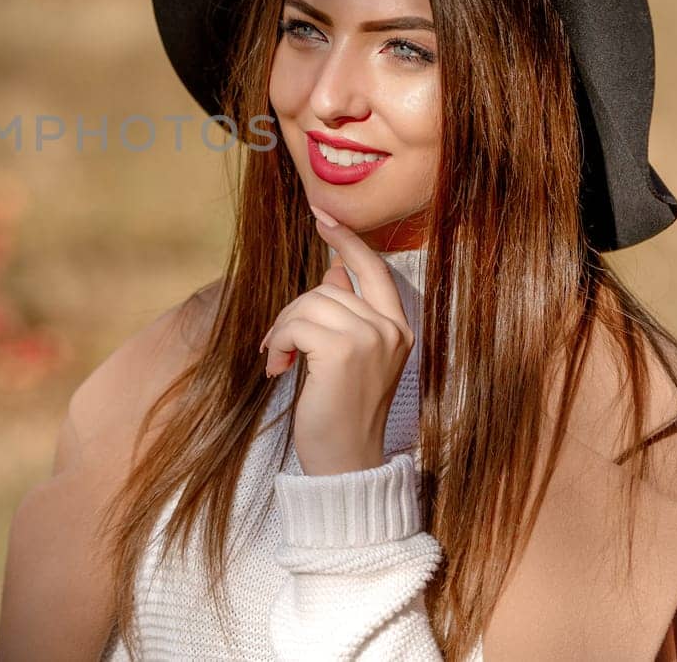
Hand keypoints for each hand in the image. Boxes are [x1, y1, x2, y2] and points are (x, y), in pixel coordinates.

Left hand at [259, 204, 413, 475]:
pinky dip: (277, 341)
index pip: (373, 269)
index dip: (347, 240)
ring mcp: (371, 338)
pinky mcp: (344, 350)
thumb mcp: (348, 357)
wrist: (345, 462)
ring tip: (279, 361)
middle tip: (278, 345)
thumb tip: (332, 272)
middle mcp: (391, 329)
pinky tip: (277, 367)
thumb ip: (345, 313)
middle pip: (326, 287)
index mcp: (398, 328)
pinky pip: (296, 322)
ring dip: (282, 329)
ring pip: (308, 302)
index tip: (321, 214)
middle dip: (293, 311)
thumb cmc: (341, 412)